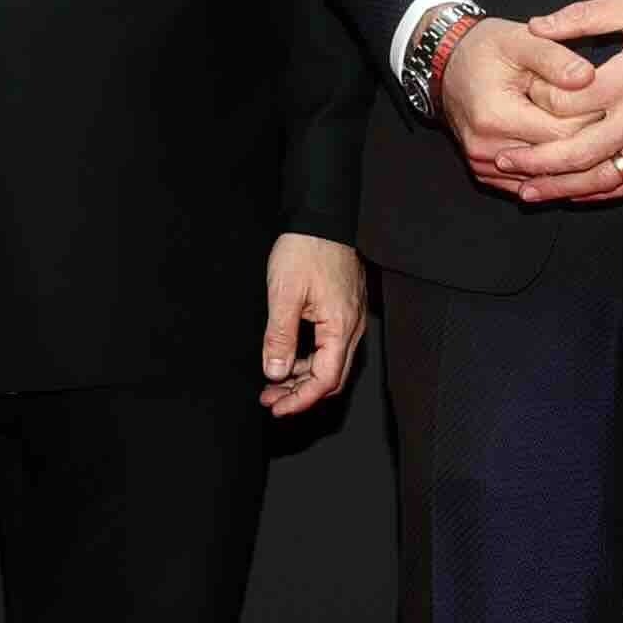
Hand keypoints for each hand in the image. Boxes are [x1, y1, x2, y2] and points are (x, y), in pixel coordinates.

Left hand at [261, 233, 368, 415]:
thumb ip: (280, 337)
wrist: (324, 216)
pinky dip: (310, 359)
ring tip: (274, 381)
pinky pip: (331, 347)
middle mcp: (352, 327)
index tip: (275, 407)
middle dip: (300, 394)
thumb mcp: (283, 294)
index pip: (325, 380)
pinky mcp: (344, 310)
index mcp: (340, 326)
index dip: (300, 400)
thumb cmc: (307, 248)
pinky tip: (289, 357)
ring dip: (303, 377)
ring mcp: (351, 319)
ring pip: (331, 363)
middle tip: (270, 399)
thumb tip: (276, 372)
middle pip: (332, 378)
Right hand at [438, 13, 600, 181]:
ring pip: (543, 178)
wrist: (447, 63)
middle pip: (555, 160)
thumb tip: (588, 77)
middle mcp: (484, 147)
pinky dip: (550, 172)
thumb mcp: (520, 40)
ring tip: (593, 137)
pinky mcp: (484, 173)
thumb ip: (555, 58)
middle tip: (608, 121)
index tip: (609, 103)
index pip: (562, 134)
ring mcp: (482, 164)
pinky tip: (569, 155)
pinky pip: (527, 183)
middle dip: (584, 143)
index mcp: (495, 115)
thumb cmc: (485, 48)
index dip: (591, 121)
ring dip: (568, 161)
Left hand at [491, 0, 622, 204]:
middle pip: (579, 151)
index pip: (569, 103)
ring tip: (529, 192)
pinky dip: (605, 193)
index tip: (517, 103)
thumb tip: (537, 27)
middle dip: (536, 162)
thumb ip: (583, 18)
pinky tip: (579, 195)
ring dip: (564, 188)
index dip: (536, 105)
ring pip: (606, 177)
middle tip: (502, 164)